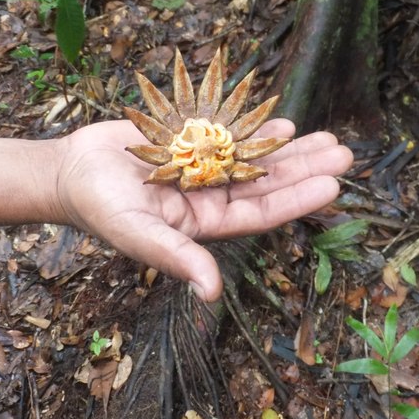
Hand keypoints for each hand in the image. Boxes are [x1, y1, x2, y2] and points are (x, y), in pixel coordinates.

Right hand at [56, 118, 352, 300]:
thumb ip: (177, 258)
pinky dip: (255, 127)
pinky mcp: (192, 141)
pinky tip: (283, 122)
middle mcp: (212, 196)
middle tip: (345, 154)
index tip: (332, 185)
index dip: (296, 200)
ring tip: (328, 137)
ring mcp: (204, 167)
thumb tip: (212, 295)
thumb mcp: (139, 235)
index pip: (261, 213)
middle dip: (305, 169)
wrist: (72, 171)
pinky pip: (231, 133)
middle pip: (268, 183)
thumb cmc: (101, 208)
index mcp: (205, 223)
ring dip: (291, 148)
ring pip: (256, 157)